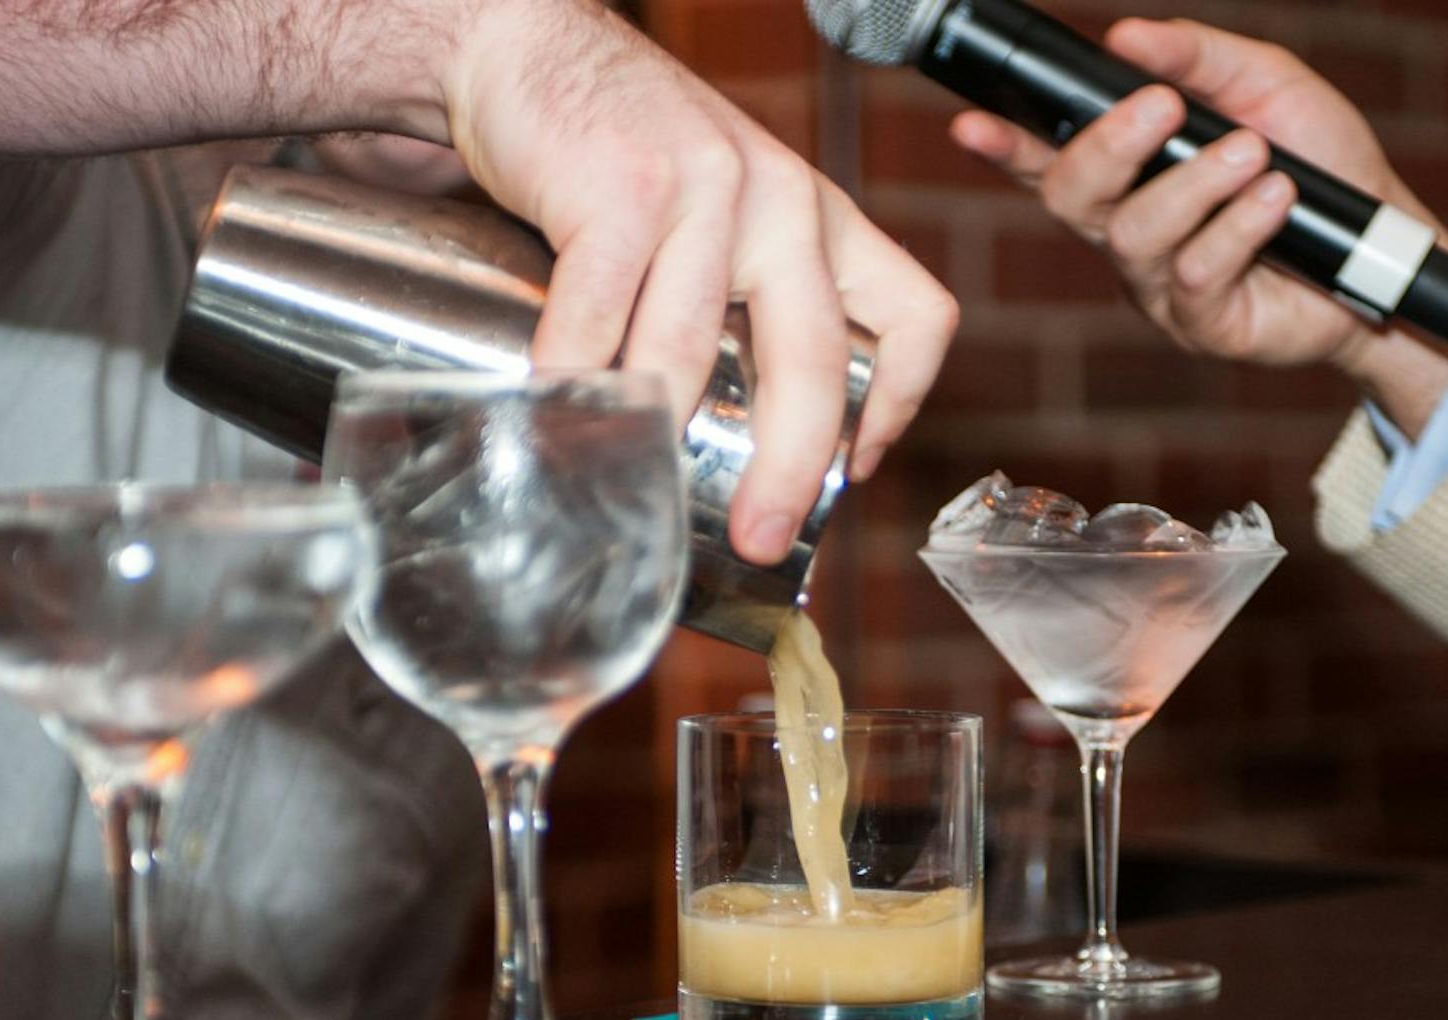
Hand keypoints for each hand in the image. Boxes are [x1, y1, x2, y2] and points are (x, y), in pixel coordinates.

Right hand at [440, 0, 955, 563]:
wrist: (535, 50)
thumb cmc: (626, 156)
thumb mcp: (724, 215)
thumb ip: (745, 298)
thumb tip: (735, 432)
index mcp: (821, 218)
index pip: (916, 315)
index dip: (901, 406)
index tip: (861, 469)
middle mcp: (783, 201)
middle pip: (818, 359)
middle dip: (792, 467)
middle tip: (759, 536)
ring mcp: (707, 189)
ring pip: (693, 349)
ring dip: (660, 433)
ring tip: (634, 487)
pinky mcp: (624, 186)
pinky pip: (599, 315)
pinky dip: (574, 378)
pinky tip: (559, 410)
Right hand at [950, 18, 1427, 372]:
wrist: (1386, 244)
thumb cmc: (1317, 169)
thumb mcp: (1264, 88)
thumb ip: (1198, 59)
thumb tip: (1129, 37)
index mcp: (1130, 178)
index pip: (1050, 159)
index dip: (1006, 146)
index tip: (973, 124)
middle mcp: (1128, 231)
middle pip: (1071, 198)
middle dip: (1107, 148)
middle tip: (1162, 109)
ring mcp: (1157, 281)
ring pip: (1134, 233)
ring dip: (1196, 183)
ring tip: (1254, 157)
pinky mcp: (1198, 321)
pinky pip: (1192, 272)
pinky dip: (1239, 225)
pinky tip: (1277, 202)